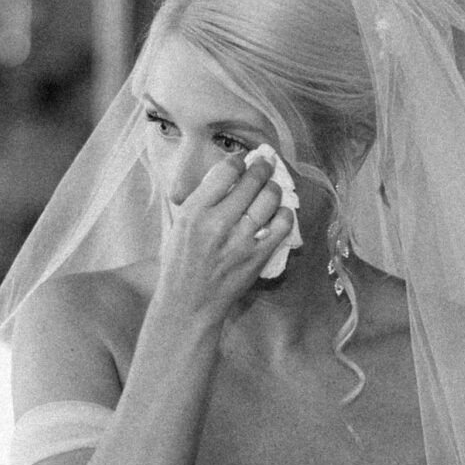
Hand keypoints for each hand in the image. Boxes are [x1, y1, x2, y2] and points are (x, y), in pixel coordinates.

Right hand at [156, 155, 293, 320]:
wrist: (189, 304)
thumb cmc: (180, 264)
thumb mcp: (180, 225)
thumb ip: (202, 199)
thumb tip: (228, 174)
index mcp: (194, 211)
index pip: (226, 170)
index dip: (239, 160)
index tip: (243, 160)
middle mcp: (218, 223)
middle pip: (253, 180)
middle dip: (262, 167)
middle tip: (265, 164)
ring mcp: (241, 241)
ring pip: (270, 199)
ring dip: (274, 189)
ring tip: (271, 188)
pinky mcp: (258, 257)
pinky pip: (282, 225)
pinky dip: (284, 214)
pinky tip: (280, 213)